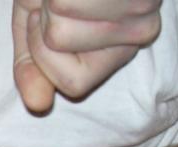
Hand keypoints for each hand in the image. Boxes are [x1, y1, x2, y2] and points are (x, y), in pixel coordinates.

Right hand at [13, 0, 161, 111]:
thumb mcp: (35, 22)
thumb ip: (33, 64)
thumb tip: (36, 104)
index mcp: (119, 50)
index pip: (73, 84)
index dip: (43, 52)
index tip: (48, 18)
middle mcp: (142, 28)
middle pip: (61, 43)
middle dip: (44, 12)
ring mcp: (143, 1)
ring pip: (64, 19)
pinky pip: (65, 1)